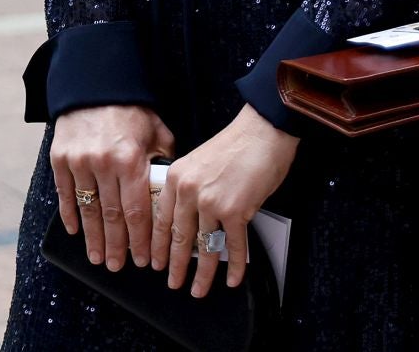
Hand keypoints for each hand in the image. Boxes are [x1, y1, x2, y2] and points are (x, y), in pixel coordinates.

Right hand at [50, 104, 176, 271]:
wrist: (95, 85)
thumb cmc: (131, 110)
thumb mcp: (157, 131)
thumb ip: (165, 161)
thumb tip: (174, 190)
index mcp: (131, 159)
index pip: (137, 211)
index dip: (141, 239)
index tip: (144, 259)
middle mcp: (103, 164)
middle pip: (111, 217)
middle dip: (117, 246)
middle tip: (118, 267)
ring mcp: (79, 162)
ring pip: (88, 210)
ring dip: (94, 238)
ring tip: (98, 258)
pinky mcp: (60, 159)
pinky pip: (65, 194)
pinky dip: (71, 215)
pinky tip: (76, 232)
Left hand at [151, 105, 297, 297]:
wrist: (264, 130)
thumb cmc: (237, 143)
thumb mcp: (199, 161)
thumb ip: (189, 187)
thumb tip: (191, 219)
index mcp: (176, 177)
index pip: (161, 220)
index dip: (157, 246)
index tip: (155, 262)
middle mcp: (189, 192)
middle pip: (179, 238)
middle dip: (175, 266)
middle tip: (173, 282)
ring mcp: (211, 203)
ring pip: (204, 247)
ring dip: (202, 273)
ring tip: (199, 289)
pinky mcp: (236, 211)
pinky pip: (233, 245)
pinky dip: (234, 265)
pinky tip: (232, 278)